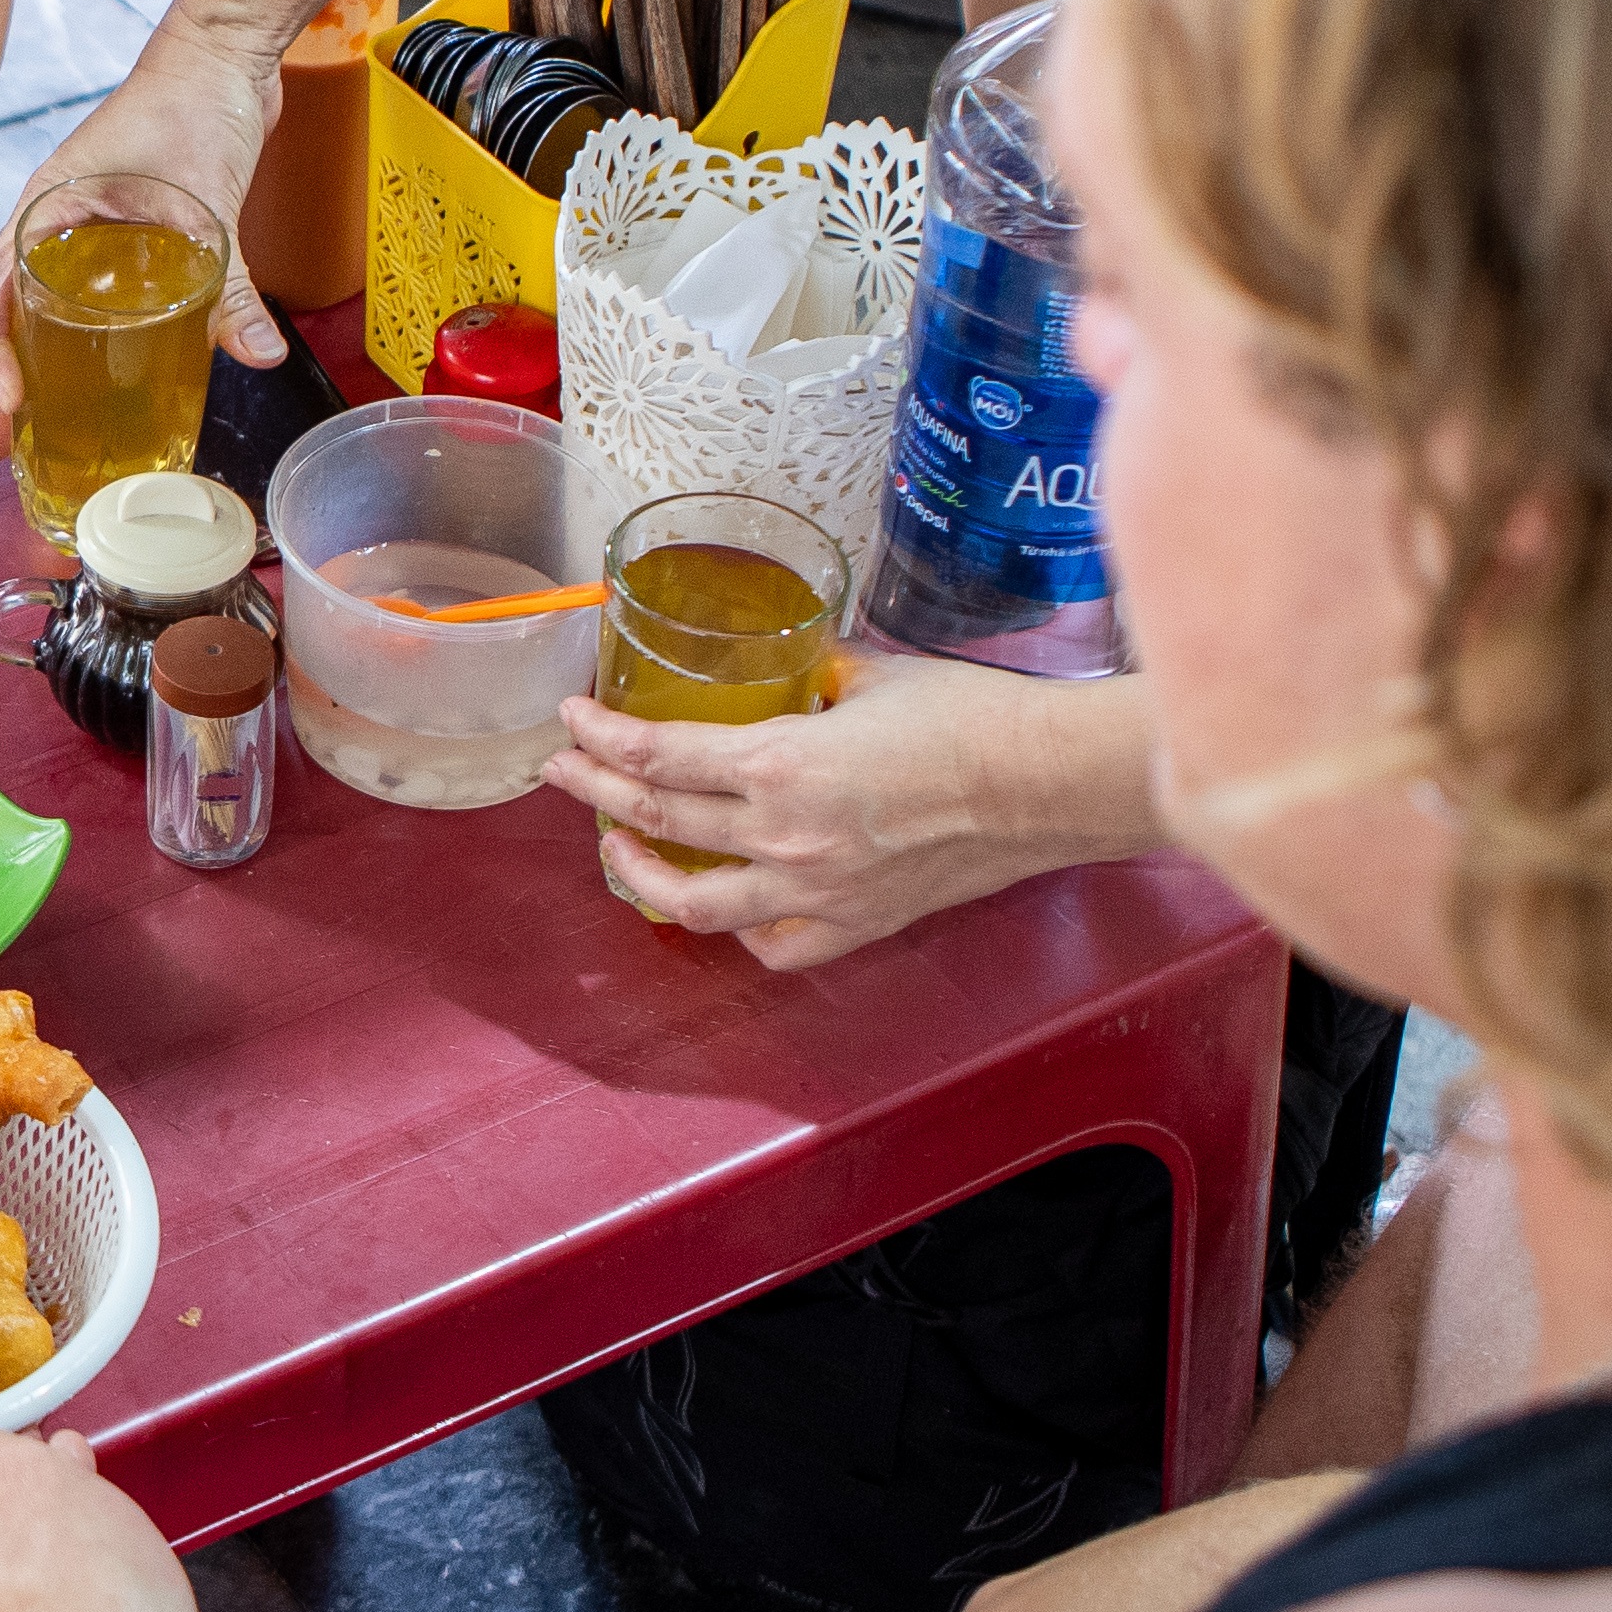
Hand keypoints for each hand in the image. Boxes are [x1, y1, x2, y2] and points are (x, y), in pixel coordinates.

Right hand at [0, 43, 290, 457]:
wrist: (226, 52)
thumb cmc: (193, 103)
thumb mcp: (205, 200)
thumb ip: (229, 283)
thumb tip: (257, 355)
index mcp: (46, 208)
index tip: (10, 405)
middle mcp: (54, 223)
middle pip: (7, 314)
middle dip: (0, 384)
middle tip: (3, 447)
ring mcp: (86, 229)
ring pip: (43, 310)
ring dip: (35, 368)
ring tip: (38, 431)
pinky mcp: (126, 234)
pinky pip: (90, 299)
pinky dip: (83, 341)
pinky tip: (102, 380)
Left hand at [549, 651, 1166, 970]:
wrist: (1047, 783)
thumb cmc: (971, 716)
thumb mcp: (870, 674)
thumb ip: (811, 677)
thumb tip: (786, 666)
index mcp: (781, 763)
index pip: (659, 755)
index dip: (603, 735)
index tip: (573, 718)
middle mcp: (785, 836)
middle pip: (656, 822)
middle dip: (595, 792)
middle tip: (563, 771)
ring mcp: (818, 892)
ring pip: (694, 903)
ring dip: (639, 875)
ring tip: (614, 849)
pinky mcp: (857, 925)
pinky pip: (772, 944)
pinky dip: (735, 929)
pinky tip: (723, 906)